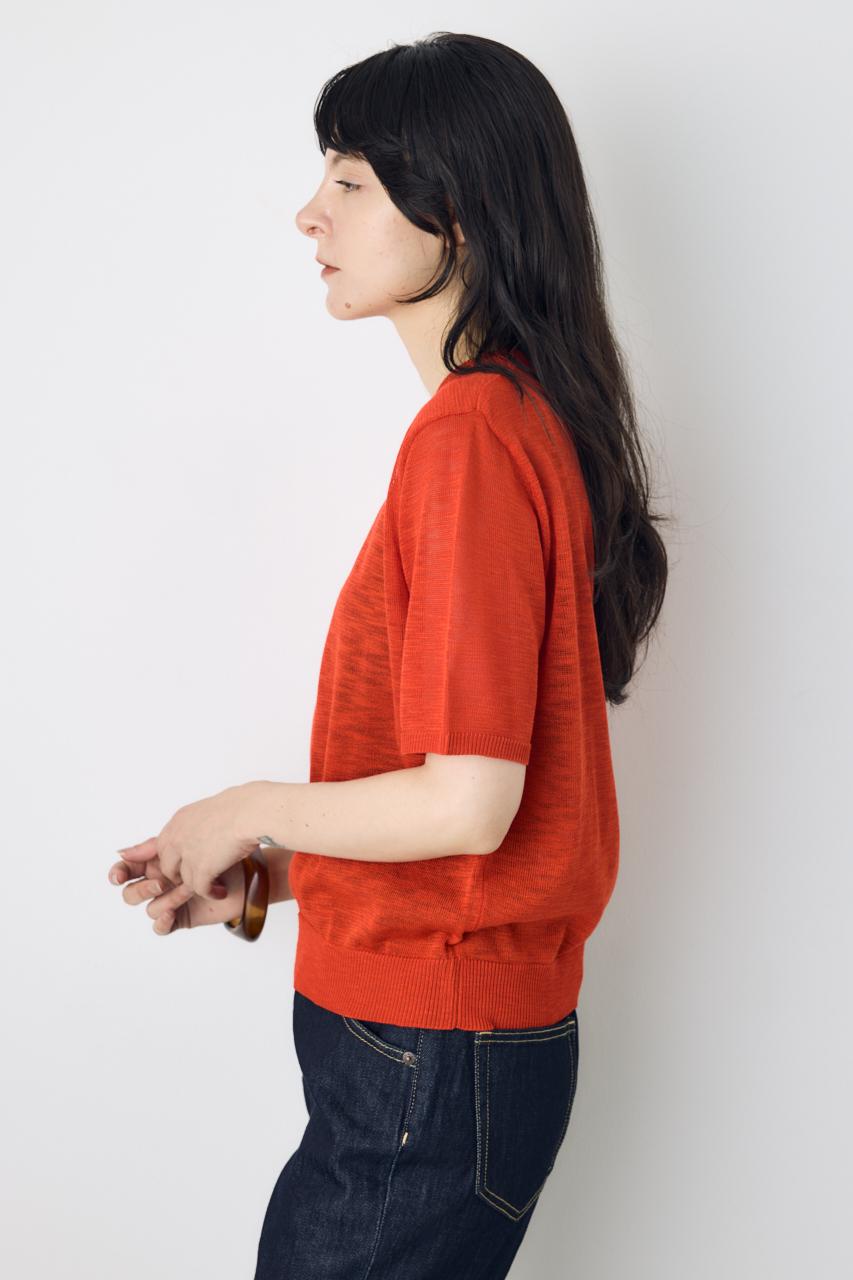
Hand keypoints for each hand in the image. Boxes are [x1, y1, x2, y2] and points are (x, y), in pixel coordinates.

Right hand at [108, 851, 245, 934]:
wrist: (248, 869)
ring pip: (150, 907)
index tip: (119, 876)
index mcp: (156, 862)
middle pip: (132, 893)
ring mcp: (170, 901)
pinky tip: (171, 913)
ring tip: (188, 889)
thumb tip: (120, 851)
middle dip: (143, 889)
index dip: (118, 874)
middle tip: (161, 882)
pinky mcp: (182, 917)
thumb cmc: (220, 850)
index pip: (127, 871)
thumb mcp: (184, 842)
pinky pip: (162, 927)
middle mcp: (160, 883)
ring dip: (167, 898)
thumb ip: (151, 848)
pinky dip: (163, 921)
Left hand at [115, 782, 261, 901]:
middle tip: (197, 878)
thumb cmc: (241, 806)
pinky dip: (212, 893)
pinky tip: (221, 892)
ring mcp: (188, 855)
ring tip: (214, 887)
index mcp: (179, 821)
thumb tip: (205, 829)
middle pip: (167, 867)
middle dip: (180, 875)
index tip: (183, 865)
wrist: (251, 811)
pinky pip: (201, 890)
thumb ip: (199, 823)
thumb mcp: (210, 809)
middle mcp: (178, 837)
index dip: (173, 858)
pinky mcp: (202, 870)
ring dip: (199, 886)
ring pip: (185, 880)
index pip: (162, 846)